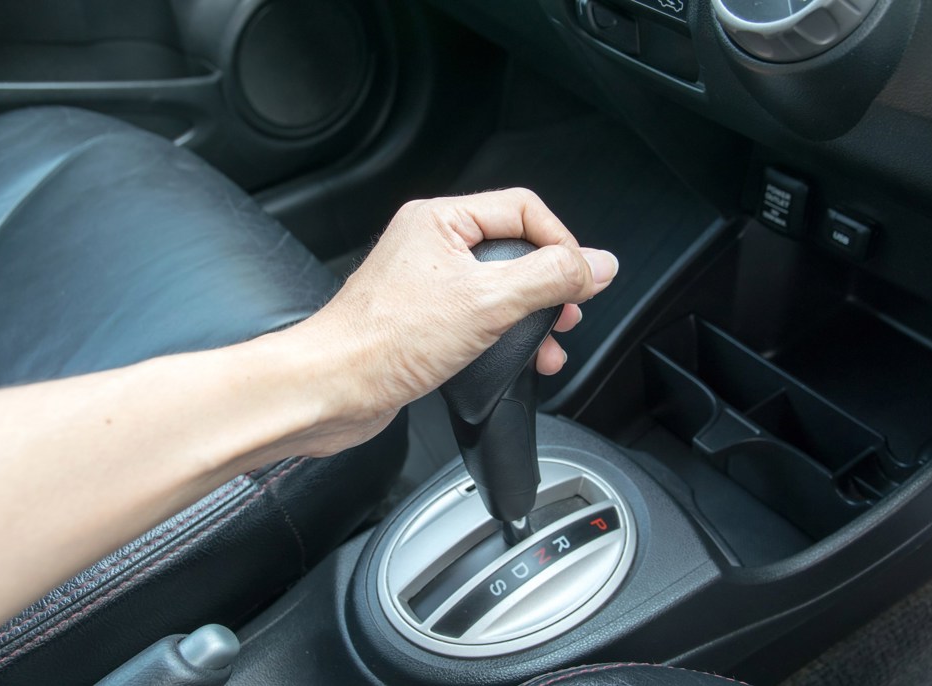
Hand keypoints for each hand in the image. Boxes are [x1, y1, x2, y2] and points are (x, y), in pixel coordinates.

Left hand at [296, 188, 618, 428]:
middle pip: (515, 248)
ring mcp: (426, 284)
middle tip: (567, 313)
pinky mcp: (423, 320)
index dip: (561, 243)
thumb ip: (549, 278)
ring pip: (499, 287)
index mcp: (440, 221)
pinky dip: (504, 336)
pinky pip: (478, 316)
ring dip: (531, 316)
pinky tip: (517, 359)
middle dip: (549, 285)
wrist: (333, 389)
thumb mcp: (488, 302)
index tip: (581, 279)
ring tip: (548, 345)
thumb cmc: (385, 342)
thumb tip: (598, 264)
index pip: (524, 209)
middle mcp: (431, 245)